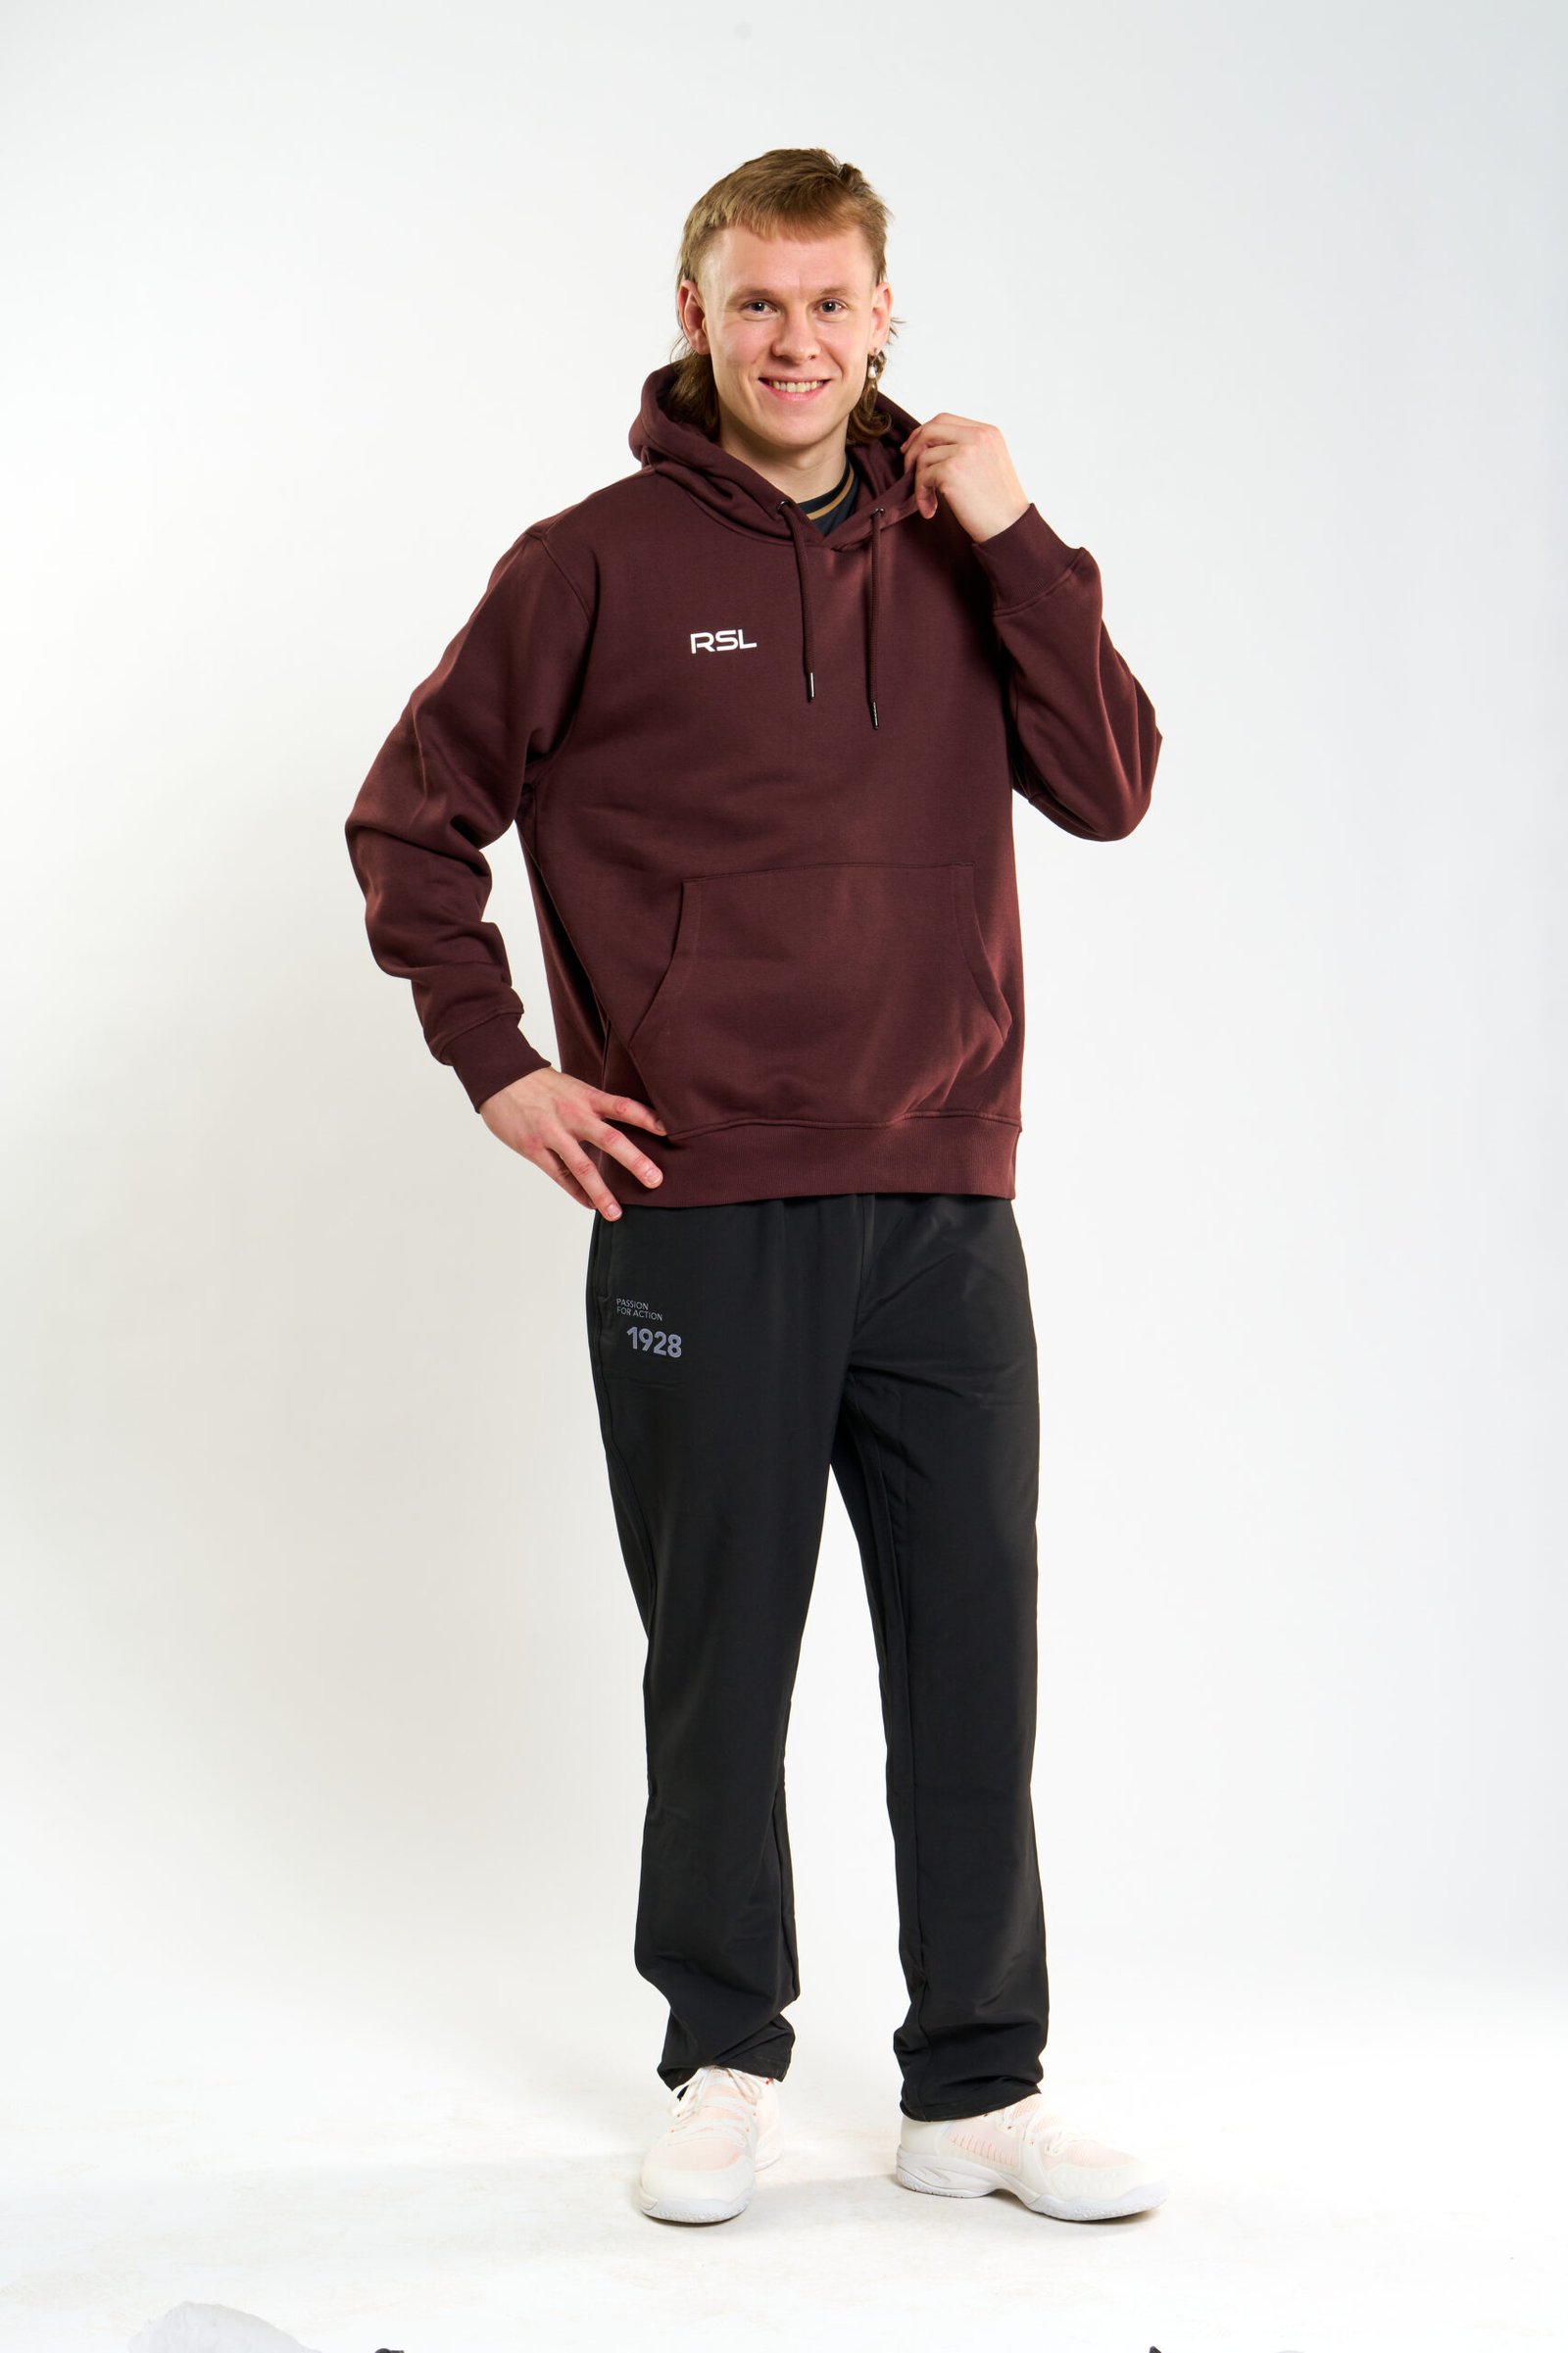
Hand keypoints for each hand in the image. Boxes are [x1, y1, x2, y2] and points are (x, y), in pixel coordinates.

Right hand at [479, 1065, 665, 1218]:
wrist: (499, 1076)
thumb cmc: (540, 1084)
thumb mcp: (573, 1087)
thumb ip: (596, 1106)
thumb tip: (625, 1123)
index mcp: (586, 1097)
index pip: (624, 1106)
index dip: (647, 1118)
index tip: (670, 1132)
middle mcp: (573, 1115)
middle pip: (610, 1139)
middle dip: (634, 1161)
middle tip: (656, 1180)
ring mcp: (553, 1133)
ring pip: (582, 1166)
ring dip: (601, 1192)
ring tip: (617, 1214)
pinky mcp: (534, 1148)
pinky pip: (558, 1175)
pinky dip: (575, 1192)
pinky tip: (589, 1205)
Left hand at [900, 412, 1030, 542]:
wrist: (1010, 527)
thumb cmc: (998, 504)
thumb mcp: (989, 464)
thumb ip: (966, 450)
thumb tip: (929, 449)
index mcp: (987, 432)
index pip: (945, 419)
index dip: (923, 433)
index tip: (913, 450)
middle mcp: (977, 436)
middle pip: (930, 429)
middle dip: (913, 449)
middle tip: (907, 470)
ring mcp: (965, 451)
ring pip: (923, 456)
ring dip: (918, 480)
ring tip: (928, 501)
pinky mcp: (952, 470)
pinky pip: (923, 476)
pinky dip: (921, 495)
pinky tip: (930, 510)